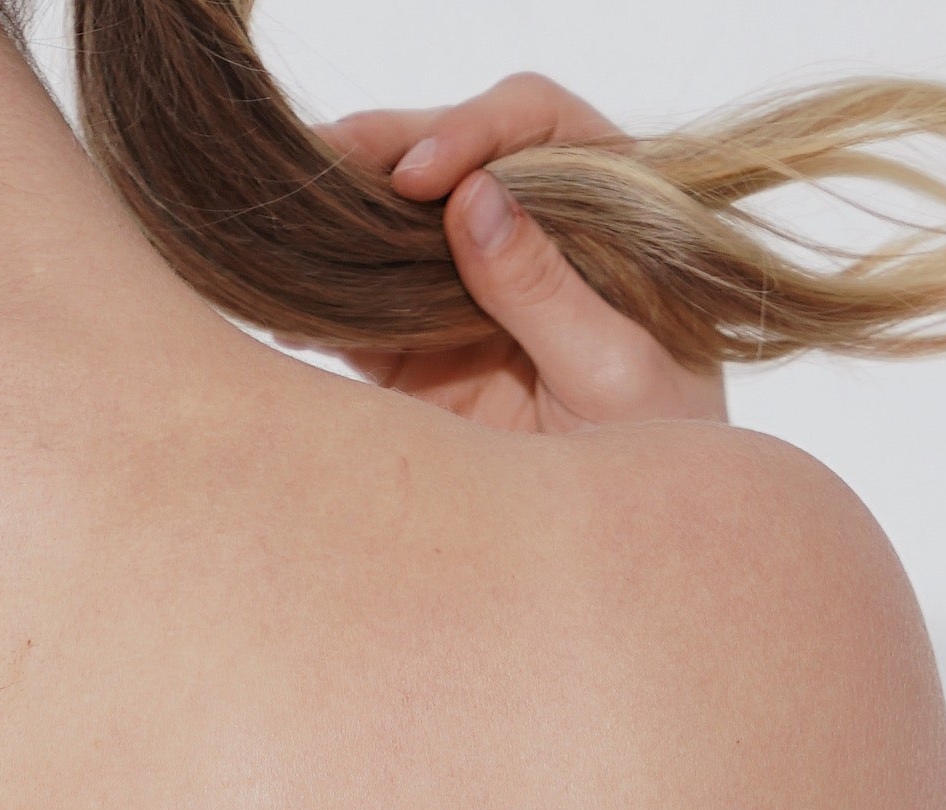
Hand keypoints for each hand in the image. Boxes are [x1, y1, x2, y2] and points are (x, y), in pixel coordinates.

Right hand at [320, 77, 726, 432]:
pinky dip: (319, 313)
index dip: (472, 130)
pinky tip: (287, 311)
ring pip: (391, 228)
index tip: (423, 175)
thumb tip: (475, 201)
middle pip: (445, 160)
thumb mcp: (615, 370)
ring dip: (338, 224)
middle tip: (321, 160)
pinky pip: (358, 319)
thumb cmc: (660, 451)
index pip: (532, 126)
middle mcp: (527, 232)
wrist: (627, 548)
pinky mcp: (415, 356)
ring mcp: (464, 292)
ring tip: (285, 228)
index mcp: (604, 206)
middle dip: (380, 154)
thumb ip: (545, 288)